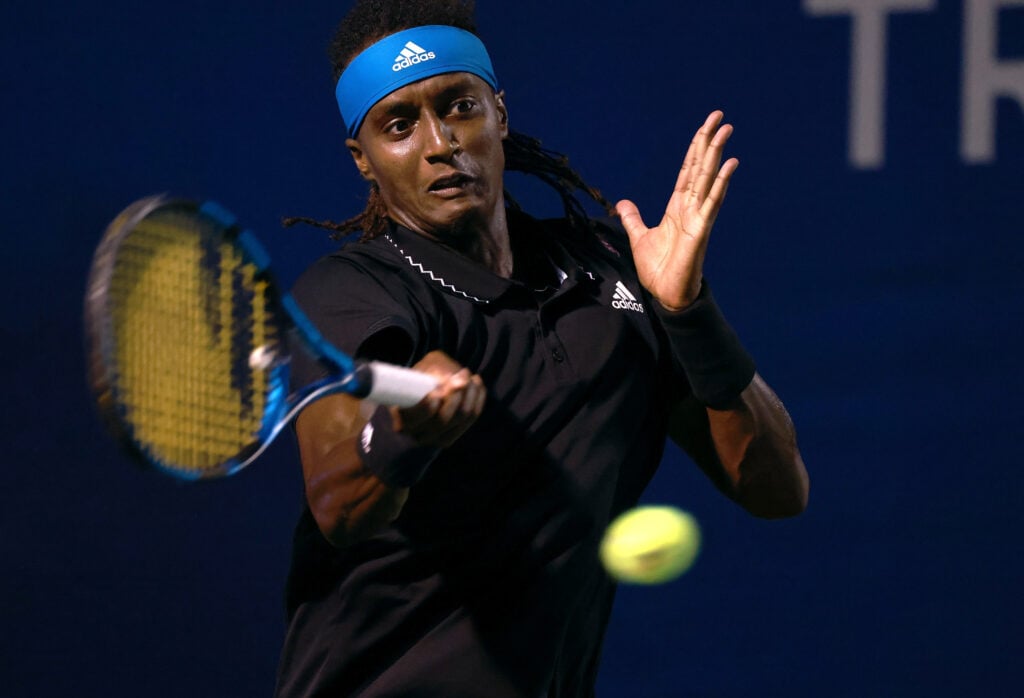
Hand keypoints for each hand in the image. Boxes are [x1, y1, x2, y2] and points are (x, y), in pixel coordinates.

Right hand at [389, 350, 485, 447]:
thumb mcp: (425, 368)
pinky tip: (476, 383)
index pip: (413, 419)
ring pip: (460, 418)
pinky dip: (478, 398)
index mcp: (401, 418)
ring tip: (469, 375)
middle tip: (462, 372)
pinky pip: (472, 418)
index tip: (436, 390)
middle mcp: (417, 434)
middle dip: (455, 395)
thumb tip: (457, 383)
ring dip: (470, 393)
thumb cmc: (423, 374)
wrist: (429, 385)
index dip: (426, 407)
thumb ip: (436, 373)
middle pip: (442, 421)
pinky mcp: (454, 435)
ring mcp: (436, 439)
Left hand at [615, 110, 738, 310]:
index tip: (706, 126)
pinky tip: (731, 164)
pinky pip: (713, 202)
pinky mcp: (701, 229)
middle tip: (720, 116)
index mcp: (677, 206)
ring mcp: (698, 216)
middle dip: (709, 141)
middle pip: (701, 166)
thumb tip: (623, 203)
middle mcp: (691, 207)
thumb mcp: (639, 237)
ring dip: (717, 153)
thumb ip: (634, 218)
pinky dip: (721, 182)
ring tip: (726, 130)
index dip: (696, 147)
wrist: (666, 294)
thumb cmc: (658, 269)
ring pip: (708, 178)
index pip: (688, 170)